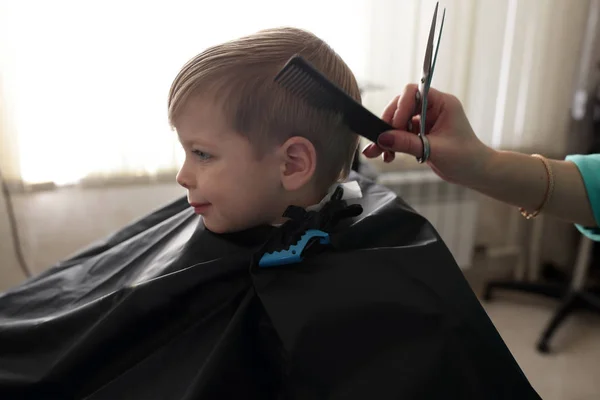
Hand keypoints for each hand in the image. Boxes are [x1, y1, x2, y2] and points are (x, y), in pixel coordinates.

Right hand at [362, 84, 495, 187]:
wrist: (475, 173)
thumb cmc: (465, 158)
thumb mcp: (434, 150)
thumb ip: (406, 143)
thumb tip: (383, 139)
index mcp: (442, 103)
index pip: (414, 92)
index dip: (401, 107)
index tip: (395, 126)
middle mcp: (433, 108)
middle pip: (402, 106)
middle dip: (390, 123)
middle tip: (383, 140)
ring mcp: (426, 120)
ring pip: (398, 121)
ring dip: (389, 136)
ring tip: (383, 153)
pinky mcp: (420, 133)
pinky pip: (400, 134)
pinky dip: (393, 144)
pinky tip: (389, 156)